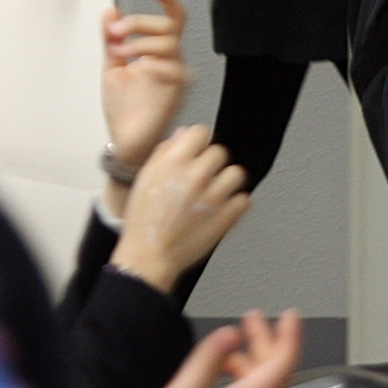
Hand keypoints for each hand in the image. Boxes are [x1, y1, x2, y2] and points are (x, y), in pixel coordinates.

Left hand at [105, 0, 190, 172]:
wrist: (125, 141)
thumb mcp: (110, 67)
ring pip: (170, 44)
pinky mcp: (175, 92)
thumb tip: (110, 12)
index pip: (169, 18)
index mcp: (155, 51)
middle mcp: (168, 60)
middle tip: (116, 33)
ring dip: (141, 43)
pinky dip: (155, 65)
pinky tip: (139, 70)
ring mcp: (173, 76)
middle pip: (169, 26)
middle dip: (140, 23)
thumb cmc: (123, 109)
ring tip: (120, 54)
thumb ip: (111, 40)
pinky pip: (175, 71)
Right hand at [108, 124, 251, 293]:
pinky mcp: (227, 216)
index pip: (200, 132)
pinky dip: (235, 204)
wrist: (149, 255)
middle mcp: (196, 175)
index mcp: (173, 162)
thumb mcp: (146, 178)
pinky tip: (220, 209)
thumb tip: (183, 135)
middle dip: (211, 164)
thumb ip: (165, 152)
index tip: (197, 152)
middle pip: (220, 152)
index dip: (198, 143)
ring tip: (214, 193)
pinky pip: (244, 199)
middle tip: (202, 178)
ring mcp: (214, 196)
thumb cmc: (144, 221)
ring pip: (236, 173)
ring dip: (227, 181)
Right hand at [115, 311, 303, 387]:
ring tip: (235, 339)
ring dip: (249, 358)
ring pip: (254, 387)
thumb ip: (205, 364)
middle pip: (268, 374)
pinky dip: (237, 377)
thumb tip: (229, 334)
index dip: (289, 337)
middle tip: (255, 316)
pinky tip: (218, 374)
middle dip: (264, 341)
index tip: (292, 315)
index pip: (281, 366)